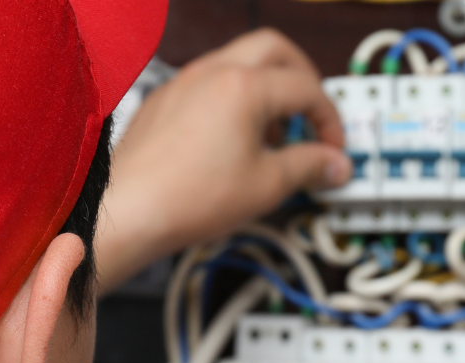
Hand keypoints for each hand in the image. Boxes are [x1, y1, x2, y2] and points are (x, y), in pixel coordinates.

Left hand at [95, 29, 350, 287]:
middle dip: (303, 79)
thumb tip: (335, 164)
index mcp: (244, 86)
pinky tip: (234, 140)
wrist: (129, 211)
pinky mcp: (164, 99)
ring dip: (267, 87)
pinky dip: (234, 98)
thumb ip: (310, 167)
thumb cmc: (187, 198)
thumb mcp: (267, 185)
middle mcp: (212, 72)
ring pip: (239, 60)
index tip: (331, 150)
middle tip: (311, 114)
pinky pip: (209, 81)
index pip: (307, 87)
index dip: (329, 120)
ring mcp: (184, 81)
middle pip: (275, 49)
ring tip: (272, 135)